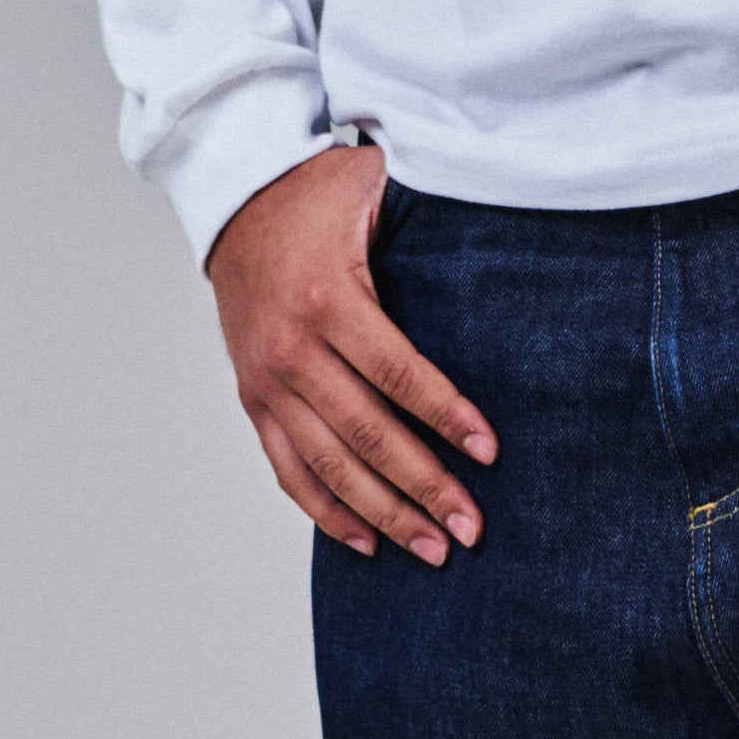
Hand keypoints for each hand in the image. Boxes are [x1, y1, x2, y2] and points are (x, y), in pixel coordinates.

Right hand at [207, 143, 494, 563]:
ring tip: (432, 550)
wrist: (234, 197)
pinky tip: (366, 542)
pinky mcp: (253, 400)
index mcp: (328, 300)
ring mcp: (266, 382)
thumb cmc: (317, 193)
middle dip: (424, 487)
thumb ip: (426, 218)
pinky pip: (289, 469)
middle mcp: (291, 350)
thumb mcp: (374, 188)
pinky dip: (326, 511)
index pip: (397, 374)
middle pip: (367, 435)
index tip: (490, 452)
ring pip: (329, 465)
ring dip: (384, 515)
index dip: (446, 416)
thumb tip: (504, 221)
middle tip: (471, 528)